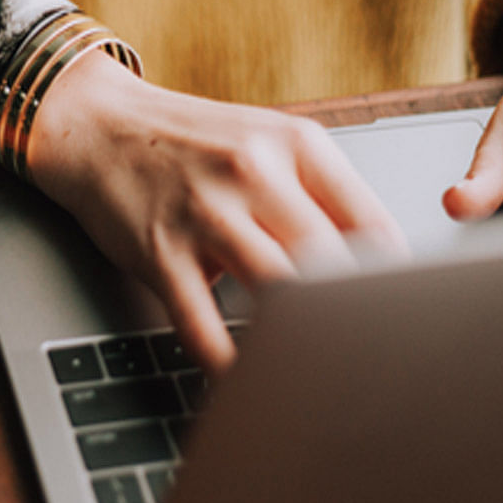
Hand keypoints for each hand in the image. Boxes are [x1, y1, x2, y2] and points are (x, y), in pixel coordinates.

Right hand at [27, 54, 408, 374]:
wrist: (103, 126)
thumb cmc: (195, 140)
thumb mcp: (268, 141)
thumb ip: (321, 191)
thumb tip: (378, 259)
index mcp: (296, 144)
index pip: (371, 222)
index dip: (394, 279)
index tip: (399, 313)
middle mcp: (254, 172)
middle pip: (330, 261)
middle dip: (354, 314)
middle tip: (368, 351)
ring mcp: (205, 212)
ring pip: (277, 291)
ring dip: (299, 338)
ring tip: (317, 370)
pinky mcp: (160, 251)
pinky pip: (203, 325)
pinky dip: (229, 361)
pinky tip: (245, 377)